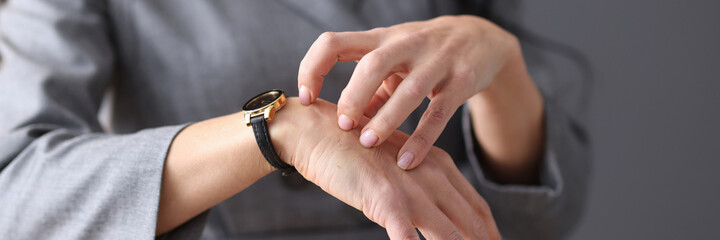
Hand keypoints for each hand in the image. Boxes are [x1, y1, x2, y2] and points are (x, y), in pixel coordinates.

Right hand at [280, 98, 500, 239]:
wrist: (317, 131)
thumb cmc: (353, 149)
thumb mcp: (398, 164)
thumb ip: (419, 185)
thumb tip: (434, 214)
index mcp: (439, 165)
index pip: (478, 208)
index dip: (491, 233)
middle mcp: (432, 176)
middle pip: (472, 223)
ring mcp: (411, 188)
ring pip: (450, 235)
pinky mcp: (386, 199)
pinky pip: (408, 238)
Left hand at [297, 15, 522, 170]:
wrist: (481, 38)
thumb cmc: (423, 54)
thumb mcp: (394, 62)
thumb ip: (371, 91)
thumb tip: (345, 124)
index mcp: (381, 39)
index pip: (334, 43)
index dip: (313, 68)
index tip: (306, 98)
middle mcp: (407, 44)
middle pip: (373, 65)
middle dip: (353, 97)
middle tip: (344, 127)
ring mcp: (437, 60)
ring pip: (408, 90)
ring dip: (385, 121)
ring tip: (368, 144)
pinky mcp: (462, 80)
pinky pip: (439, 113)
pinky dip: (421, 140)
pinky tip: (406, 162)